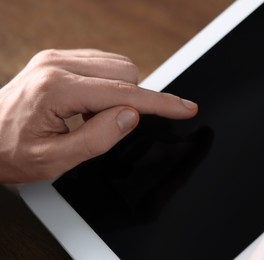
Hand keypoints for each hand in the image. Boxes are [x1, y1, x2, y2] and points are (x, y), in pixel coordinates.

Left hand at [0, 49, 197, 182]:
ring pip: (118, 65)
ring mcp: (57, 57)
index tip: (186, 107)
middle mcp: (58, 64)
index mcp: (57, 89)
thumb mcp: (55, 160)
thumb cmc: (11, 152)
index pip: (125, 93)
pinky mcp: (59, 58)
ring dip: (119, 93)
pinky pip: (103, 64)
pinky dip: (108, 85)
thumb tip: (132, 114)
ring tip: (92, 116)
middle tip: (108, 125)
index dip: (161, 103)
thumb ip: (99, 137)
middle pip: (126, 72)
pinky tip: (87, 104)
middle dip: (132, 100)